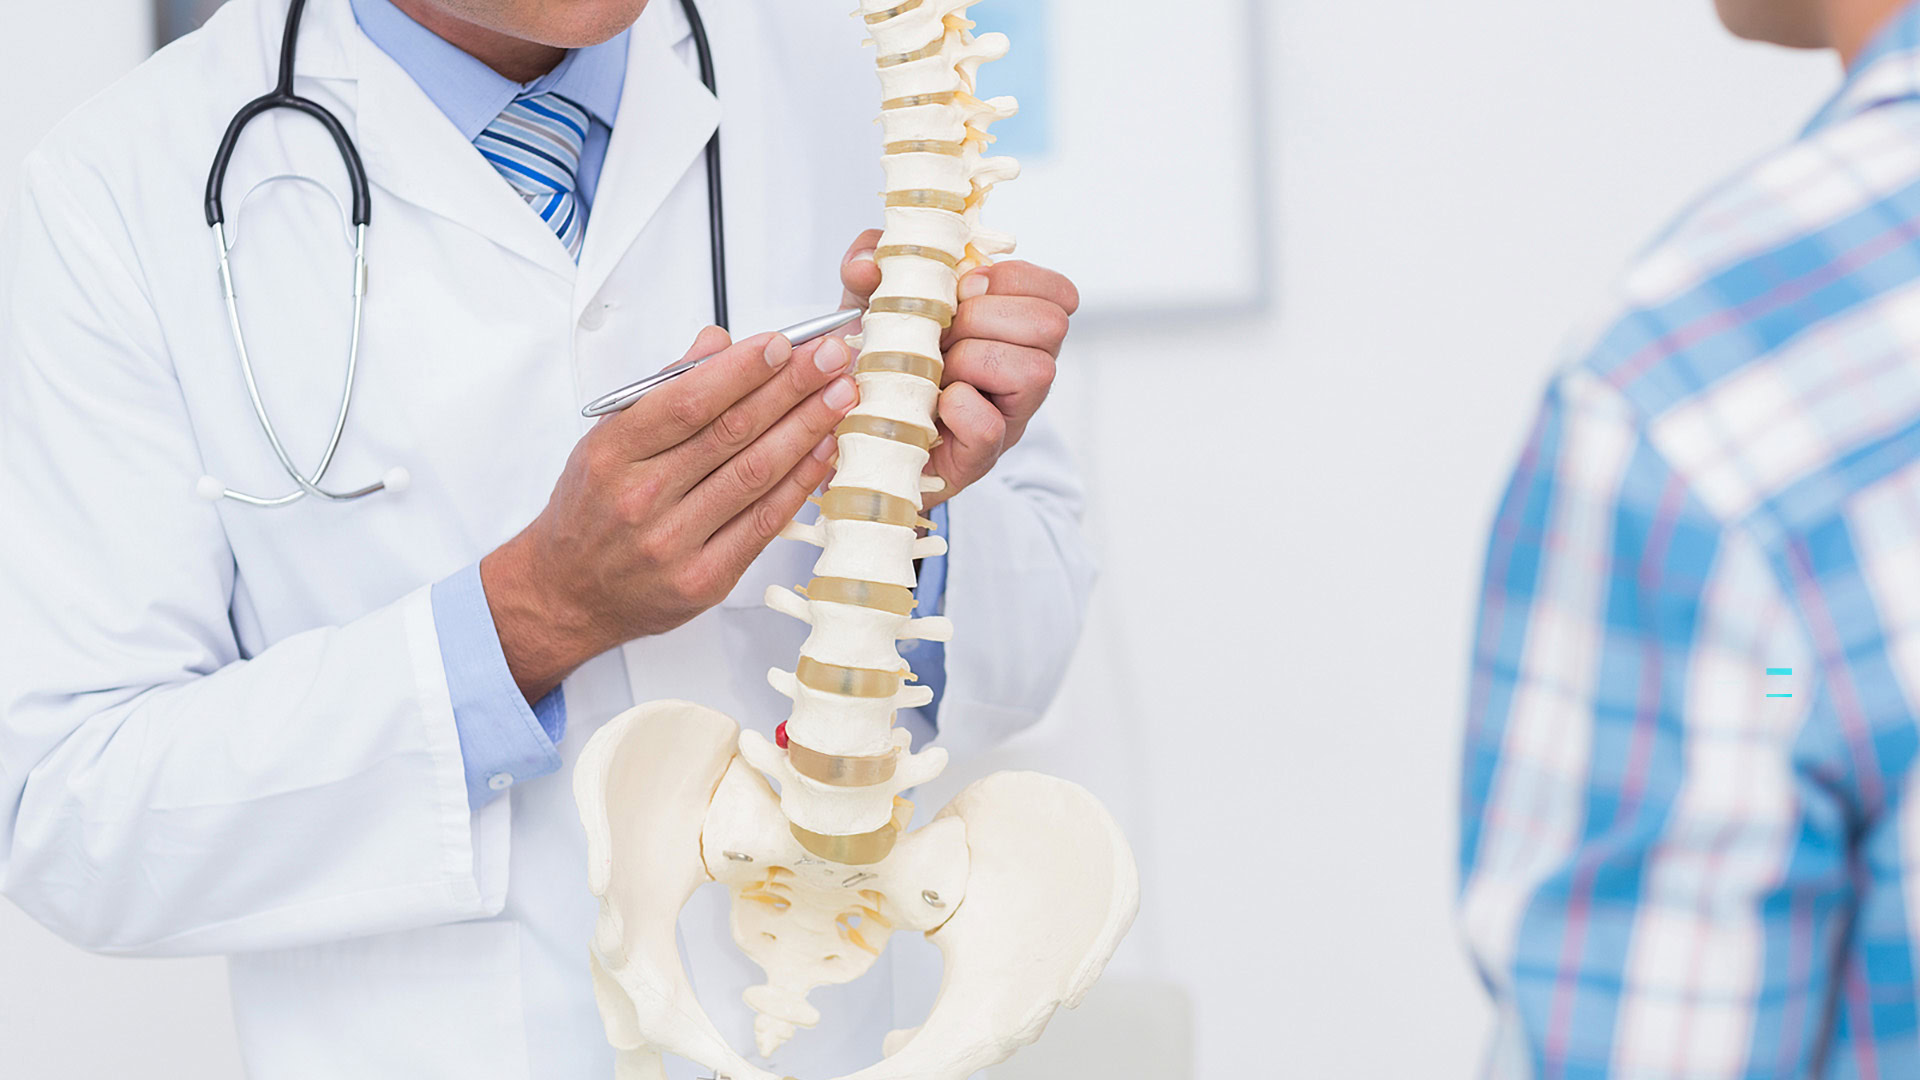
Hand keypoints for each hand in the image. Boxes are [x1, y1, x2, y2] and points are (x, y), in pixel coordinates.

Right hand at [482, 327, 859, 700]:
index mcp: (613, 453)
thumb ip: (663, 390)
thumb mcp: (606, 440)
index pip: (687, 402)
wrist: (566, 594)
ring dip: (806, 429)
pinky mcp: (705, 580)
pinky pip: (764, 524)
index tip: (783, 343)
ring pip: (754, 475)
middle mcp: (641, 498)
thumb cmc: (589, 510)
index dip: (742, 370)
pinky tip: (825, 451)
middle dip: (791, 388)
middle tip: (831, 358)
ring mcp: (674, 543)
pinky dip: (800, 484)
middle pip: (731, 432)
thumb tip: (717, 344)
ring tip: (841, 395)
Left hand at [839, 231, 1078, 508]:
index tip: (965, 288)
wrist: (858, 432)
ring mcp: (1009, 416)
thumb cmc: (882, 365)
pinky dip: (957, 408)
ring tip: (938, 371)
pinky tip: (934, 405)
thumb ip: (868, 265)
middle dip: (985, 317)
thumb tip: (866, 264)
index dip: (1012, 279)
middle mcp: (1025, 371)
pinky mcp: (981, 456)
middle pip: (1051, 324)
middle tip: (943, 333)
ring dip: (972, 359)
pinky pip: (989, 426)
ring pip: (1034, 371)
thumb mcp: (872, 301)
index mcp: (1013, 328)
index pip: (1058, 293)